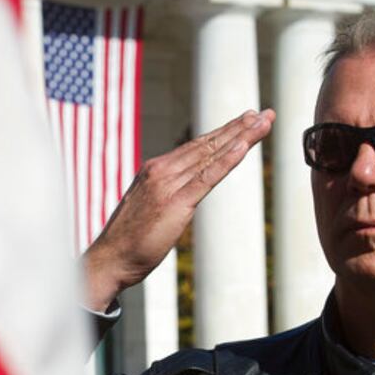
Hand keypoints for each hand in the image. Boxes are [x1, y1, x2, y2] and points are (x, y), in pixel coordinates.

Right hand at [83, 109, 273, 311]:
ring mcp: (167, 185)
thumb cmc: (127, 241)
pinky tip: (243, 148)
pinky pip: (207, 177)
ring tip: (263, 123)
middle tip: (265, 114)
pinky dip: (226, 160)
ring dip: (240, 137)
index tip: (246, 121)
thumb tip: (181, 195)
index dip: (223, 133)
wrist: (109, 260)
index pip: (196, 146)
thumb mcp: (148, 209)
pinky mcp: (175, 203)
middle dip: (238, 128)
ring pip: (211, 155)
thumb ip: (166, 195)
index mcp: (155, 170)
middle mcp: (161, 170)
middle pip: (207, 144)